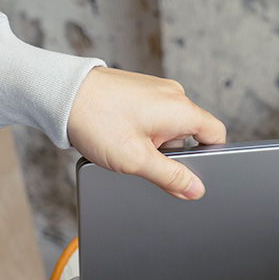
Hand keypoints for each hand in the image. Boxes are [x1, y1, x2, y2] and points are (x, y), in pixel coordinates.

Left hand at [67, 66, 226, 199]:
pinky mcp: (139, 90)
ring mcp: (155, 90)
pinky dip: (142, 131)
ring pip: (169, 127)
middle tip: (146, 161)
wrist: (62, 94)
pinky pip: (153, 117)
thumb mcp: (137, 160)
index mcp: (181, 109)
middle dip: (173, 154)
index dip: (211, 157)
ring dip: (154, 143)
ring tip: (126, 146)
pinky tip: (120, 135)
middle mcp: (173, 95)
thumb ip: (171, 178)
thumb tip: (195, 190)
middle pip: (190, 134)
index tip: (193, 173)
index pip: (216, 134)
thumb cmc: (96, 120)